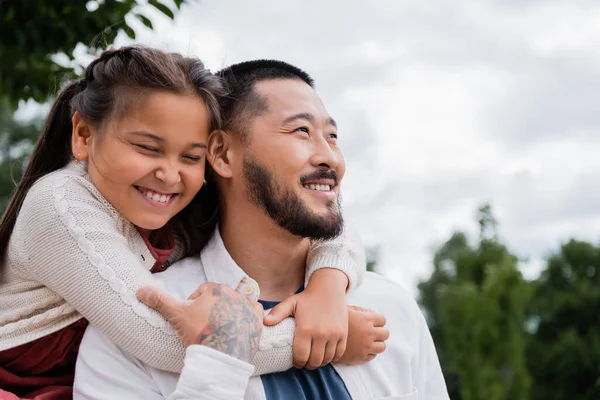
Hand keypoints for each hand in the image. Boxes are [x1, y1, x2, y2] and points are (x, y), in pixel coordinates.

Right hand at [137, 283, 263, 362]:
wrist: (220, 357)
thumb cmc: (199, 333)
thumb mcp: (176, 315)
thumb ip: (160, 300)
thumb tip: (140, 290)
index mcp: (216, 289)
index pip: (204, 291)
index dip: (196, 303)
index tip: (193, 316)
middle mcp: (235, 294)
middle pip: (221, 297)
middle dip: (213, 308)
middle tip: (205, 325)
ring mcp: (248, 307)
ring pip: (237, 305)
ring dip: (230, 313)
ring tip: (221, 329)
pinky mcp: (257, 321)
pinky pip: (254, 314)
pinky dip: (247, 319)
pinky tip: (237, 328)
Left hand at [264, 269, 347, 369]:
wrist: (328, 288)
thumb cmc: (307, 298)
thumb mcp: (291, 303)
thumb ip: (277, 313)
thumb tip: (264, 322)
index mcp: (305, 329)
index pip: (301, 357)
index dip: (297, 363)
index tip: (296, 361)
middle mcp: (321, 334)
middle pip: (314, 361)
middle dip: (307, 364)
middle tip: (304, 361)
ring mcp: (334, 335)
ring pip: (326, 359)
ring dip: (319, 362)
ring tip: (314, 358)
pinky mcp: (343, 334)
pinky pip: (339, 353)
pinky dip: (332, 357)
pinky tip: (325, 354)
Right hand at [337, 305, 388, 364]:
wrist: (320, 337)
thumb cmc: (332, 319)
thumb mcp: (347, 309)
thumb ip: (361, 311)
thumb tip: (372, 314)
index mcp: (365, 319)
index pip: (383, 320)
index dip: (377, 320)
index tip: (371, 321)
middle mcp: (368, 333)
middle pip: (385, 334)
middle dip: (380, 332)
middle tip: (371, 331)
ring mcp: (365, 346)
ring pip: (382, 346)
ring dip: (377, 343)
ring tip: (367, 341)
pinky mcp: (360, 358)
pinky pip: (373, 356)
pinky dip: (369, 352)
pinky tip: (361, 347)